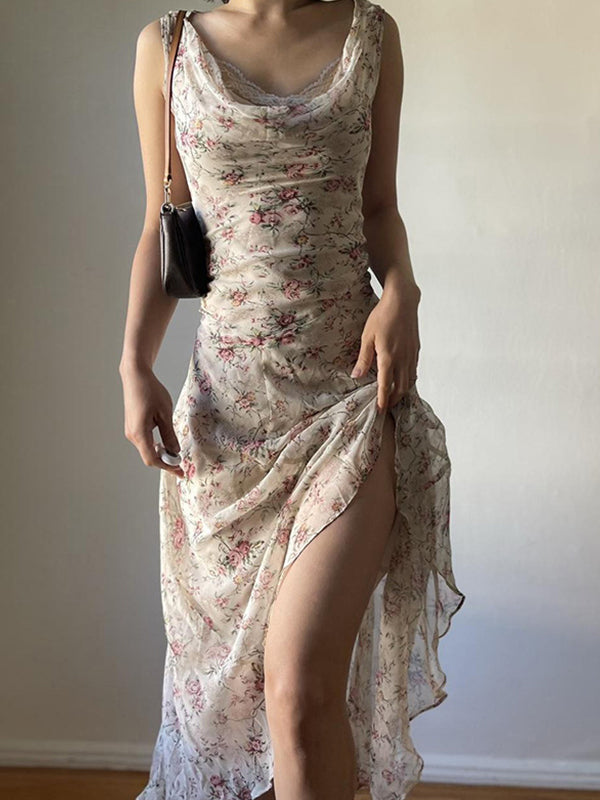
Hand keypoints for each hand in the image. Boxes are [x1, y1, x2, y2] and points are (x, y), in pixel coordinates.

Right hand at [120, 363, 184, 477]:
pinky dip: (155, 445)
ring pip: (146, 449)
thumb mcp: (165, 414)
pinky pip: (144, 441)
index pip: (153, 459)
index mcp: (139, 433)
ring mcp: (130, 431)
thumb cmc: (151, 391)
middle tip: (180, 463)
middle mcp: (132, 435)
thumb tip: (175, 451)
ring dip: (160, 453)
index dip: (167, 467)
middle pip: (149, 456)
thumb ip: (169, 435)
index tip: (180, 471)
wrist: (136, 376)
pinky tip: (165, 441)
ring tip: (175, 452)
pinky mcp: (132, 426)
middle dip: (165, 462)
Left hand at [350, 288, 420, 413]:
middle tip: (386, 407)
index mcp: (388, 358)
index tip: (380, 411)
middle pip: (400, 388)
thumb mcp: (367, 337)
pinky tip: (404, 381)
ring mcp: (411, 355)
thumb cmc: (382, 317)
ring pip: (409, 381)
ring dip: (402, 391)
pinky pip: (414, 371)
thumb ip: (363, 359)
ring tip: (394, 397)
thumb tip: (356, 376)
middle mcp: (402, 359)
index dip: (382, 400)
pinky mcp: (416, 350)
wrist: (402, 302)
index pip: (385, 385)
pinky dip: (409, 380)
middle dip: (393, 400)